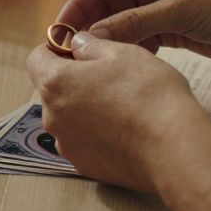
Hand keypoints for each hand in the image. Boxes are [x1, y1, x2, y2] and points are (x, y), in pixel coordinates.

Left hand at [27, 35, 209, 190]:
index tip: (78, 49)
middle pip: (52, 90)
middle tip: (108, 76)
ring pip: (68, 118)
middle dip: (73, 80)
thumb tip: (77, 43)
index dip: (55, 49)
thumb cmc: (149, 94)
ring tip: (122, 104)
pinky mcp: (86, 167)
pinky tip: (126, 129)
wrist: (174, 148)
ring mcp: (68, 146)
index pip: (36, 59)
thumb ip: (90, 45)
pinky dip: (97, 133)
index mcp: (55, 84)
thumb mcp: (122, 53)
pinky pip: (84, 142)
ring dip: (85, 108)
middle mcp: (53, 118)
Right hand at [56, 0, 210, 65]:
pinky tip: (120, 66)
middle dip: (88, 25)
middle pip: (106, 1)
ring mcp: (161, 3)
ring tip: (91, 64)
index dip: (78, 4)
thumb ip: (134, 23)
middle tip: (70, 54)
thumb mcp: (180, 11)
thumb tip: (91, 37)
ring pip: (120, 22)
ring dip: (107, 41)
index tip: (61, 32)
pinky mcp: (172, 26)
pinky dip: (128, 50)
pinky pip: (138, 37)